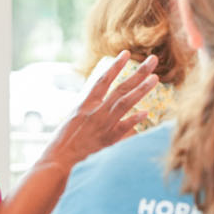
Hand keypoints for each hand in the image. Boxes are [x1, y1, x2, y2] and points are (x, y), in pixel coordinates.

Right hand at [40, 53, 160, 172]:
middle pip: (121, 88)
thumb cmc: (64, 141)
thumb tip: (101, 101)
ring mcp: (102, 124)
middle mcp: (96, 111)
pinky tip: (146, 113)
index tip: (127, 53)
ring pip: (125, 103)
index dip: (116, 66)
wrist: (58, 160)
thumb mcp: (74, 119)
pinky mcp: (107, 140)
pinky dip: (134, 120)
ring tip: (156, 78)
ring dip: (141, 90)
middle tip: (153, 60)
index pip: (103, 79)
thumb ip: (89, 109)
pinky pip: (123, 128)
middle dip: (138, 73)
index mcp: (85, 104)